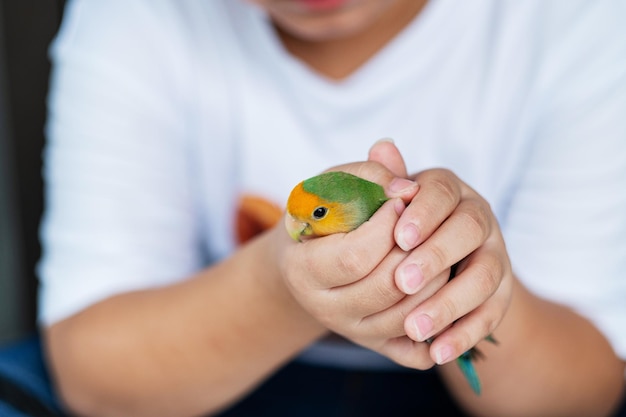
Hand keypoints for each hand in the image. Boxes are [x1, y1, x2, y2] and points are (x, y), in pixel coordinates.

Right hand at [278, 140, 444, 367]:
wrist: (309, 258)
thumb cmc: (322, 215)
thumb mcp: (332, 187)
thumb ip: (368, 176)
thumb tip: (408, 189)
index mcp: (302, 270)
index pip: (355, 256)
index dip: (387, 227)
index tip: (402, 202)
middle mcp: (324, 309)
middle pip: (385, 287)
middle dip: (416, 250)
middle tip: (425, 224)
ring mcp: (353, 332)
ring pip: (408, 316)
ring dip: (434, 278)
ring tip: (434, 247)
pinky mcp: (377, 346)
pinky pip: (417, 350)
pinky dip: (437, 320)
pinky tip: (439, 284)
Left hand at [391, 167, 513, 365]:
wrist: (438, 258)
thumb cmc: (404, 223)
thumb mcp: (393, 202)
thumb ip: (387, 178)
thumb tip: (381, 146)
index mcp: (450, 191)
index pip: (443, 191)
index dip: (423, 212)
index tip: (399, 236)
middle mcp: (479, 219)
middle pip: (469, 231)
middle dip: (435, 256)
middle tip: (401, 281)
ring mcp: (495, 256)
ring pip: (483, 277)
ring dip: (449, 303)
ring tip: (414, 327)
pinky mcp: (501, 293)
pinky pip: (489, 315)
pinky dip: (464, 334)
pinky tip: (436, 352)